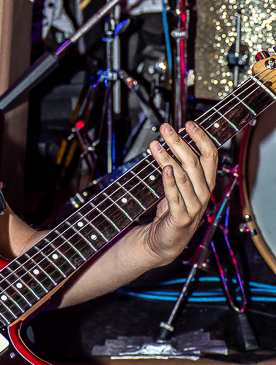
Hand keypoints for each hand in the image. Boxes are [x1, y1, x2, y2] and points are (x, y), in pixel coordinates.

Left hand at [144, 121, 216, 263]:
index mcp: (206, 183)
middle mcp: (203, 193)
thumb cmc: (171, 210)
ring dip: (167, 157)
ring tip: (155, 144)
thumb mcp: (180, 186)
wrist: (164, 241)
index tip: (189, 123)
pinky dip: (170, 181)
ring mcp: (194, 206)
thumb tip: (173, 139)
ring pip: (183, 176)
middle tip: (165, 128)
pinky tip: (164, 168)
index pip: (210, 156)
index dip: (201, 138)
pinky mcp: (181, 218)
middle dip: (179, 142)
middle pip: (194, 162)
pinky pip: (176, 196)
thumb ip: (180, 167)